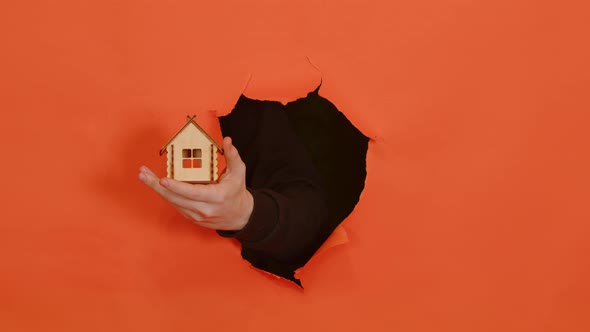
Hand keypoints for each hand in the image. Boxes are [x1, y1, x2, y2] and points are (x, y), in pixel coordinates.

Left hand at [138, 137, 253, 230]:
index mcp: (217, 197)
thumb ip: (232, 156)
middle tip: (143, 174)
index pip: (193, 193)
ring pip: (172, 203)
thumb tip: (227, 140)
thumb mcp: (239, 172)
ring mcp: (196, 215)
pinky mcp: (191, 218)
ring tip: (144, 176)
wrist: (240, 216)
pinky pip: (175, 205)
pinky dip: (164, 194)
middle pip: (176, 199)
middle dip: (157, 187)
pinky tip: (154, 184)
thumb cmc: (237, 192)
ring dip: (156, 189)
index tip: (163, 179)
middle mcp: (205, 209)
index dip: (177, 187)